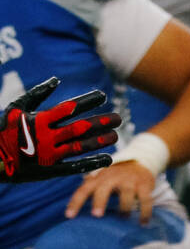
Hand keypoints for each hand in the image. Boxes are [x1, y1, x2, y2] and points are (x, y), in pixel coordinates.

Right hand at [0, 77, 119, 182]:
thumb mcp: (16, 108)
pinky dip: (92, 162)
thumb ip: (37, 94)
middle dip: (101, 122)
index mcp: (39, 120)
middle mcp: (46, 137)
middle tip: (119, 118)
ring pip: (81, 146)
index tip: (103, 96)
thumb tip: (56, 79)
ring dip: (100, 141)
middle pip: (80, 128)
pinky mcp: (51, 169)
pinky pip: (76, 166)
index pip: (69, 108)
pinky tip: (108, 158)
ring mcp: (50, 154)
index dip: (87, 102)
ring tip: (115, 135)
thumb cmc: (4, 130)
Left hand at [65, 161, 156, 223]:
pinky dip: (145, 212)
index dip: (75, 202)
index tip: (69, 216)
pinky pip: (145, 200)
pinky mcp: (144, 185)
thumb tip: (76, 209)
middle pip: (104, 188)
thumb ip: (91, 189)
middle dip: (99, 201)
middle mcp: (113, 177)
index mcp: (99, 178)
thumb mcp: (102, 179)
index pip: (84, 189)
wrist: (140, 162)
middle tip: (97, 215)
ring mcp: (129, 181)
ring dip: (124, 207)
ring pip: (126, 193)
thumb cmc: (117, 176)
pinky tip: (143, 223)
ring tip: (124, 218)